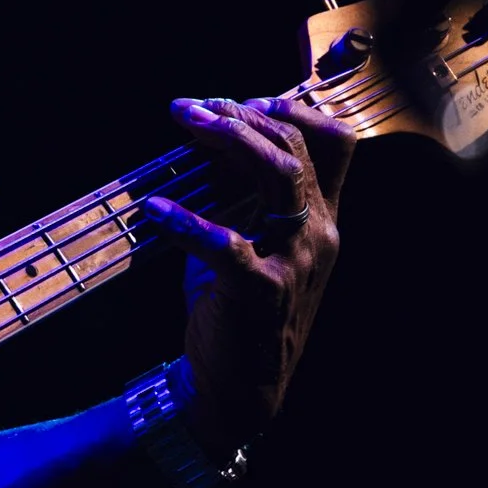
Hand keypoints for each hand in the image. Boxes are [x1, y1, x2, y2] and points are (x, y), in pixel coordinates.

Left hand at [144, 95, 354, 452]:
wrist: (237, 389)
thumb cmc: (234, 306)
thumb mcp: (244, 239)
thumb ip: (236, 192)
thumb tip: (210, 135)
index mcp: (321, 220)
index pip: (335, 145)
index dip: (293, 109)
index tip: (241, 98)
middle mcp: (319, 235)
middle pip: (296, 148)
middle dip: (241, 115)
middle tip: (189, 108)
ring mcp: (295, 263)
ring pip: (279, 178)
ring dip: (231, 141)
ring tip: (187, 125)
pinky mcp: (261, 293)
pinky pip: (227, 245)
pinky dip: (187, 221)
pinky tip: (153, 209)